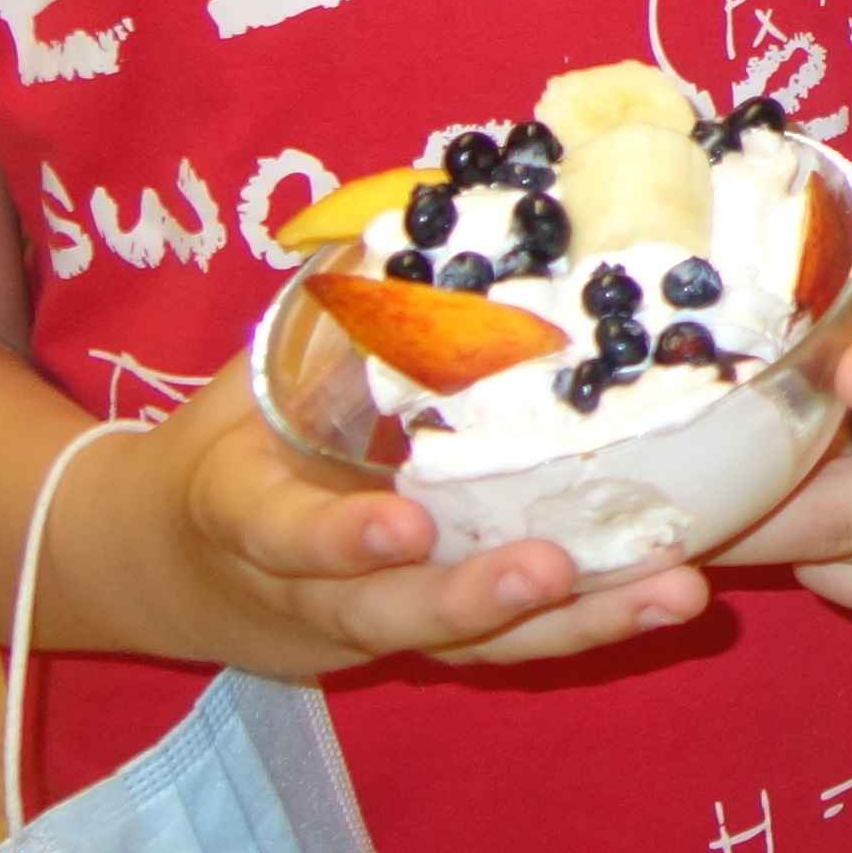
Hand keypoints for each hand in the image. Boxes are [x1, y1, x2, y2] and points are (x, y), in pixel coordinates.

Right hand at [138, 368, 709, 674]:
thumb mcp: (252, 375)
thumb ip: (332, 311)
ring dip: (572, 625)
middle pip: (389, 616)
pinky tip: (675, 593)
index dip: (337, 537)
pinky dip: (590, 624)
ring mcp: (374, 629)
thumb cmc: (231, 442)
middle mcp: (308, 593)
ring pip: (467, 648)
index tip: (405, 523)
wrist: (176, 568)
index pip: (280, 532)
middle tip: (551, 568)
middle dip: (470, 598)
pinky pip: (508, 647)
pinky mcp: (430, 644)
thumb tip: (429, 204)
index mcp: (243, 517)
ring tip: (672, 594)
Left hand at [714, 242, 851, 618]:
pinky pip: (843, 583)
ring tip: (776, 470)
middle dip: (736, 509)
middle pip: (840, 508)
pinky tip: (843, 497)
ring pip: (825, 556)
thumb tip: (716, 337)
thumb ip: (837, 296)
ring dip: (771, 522)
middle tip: (651, 498)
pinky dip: (815, 547)